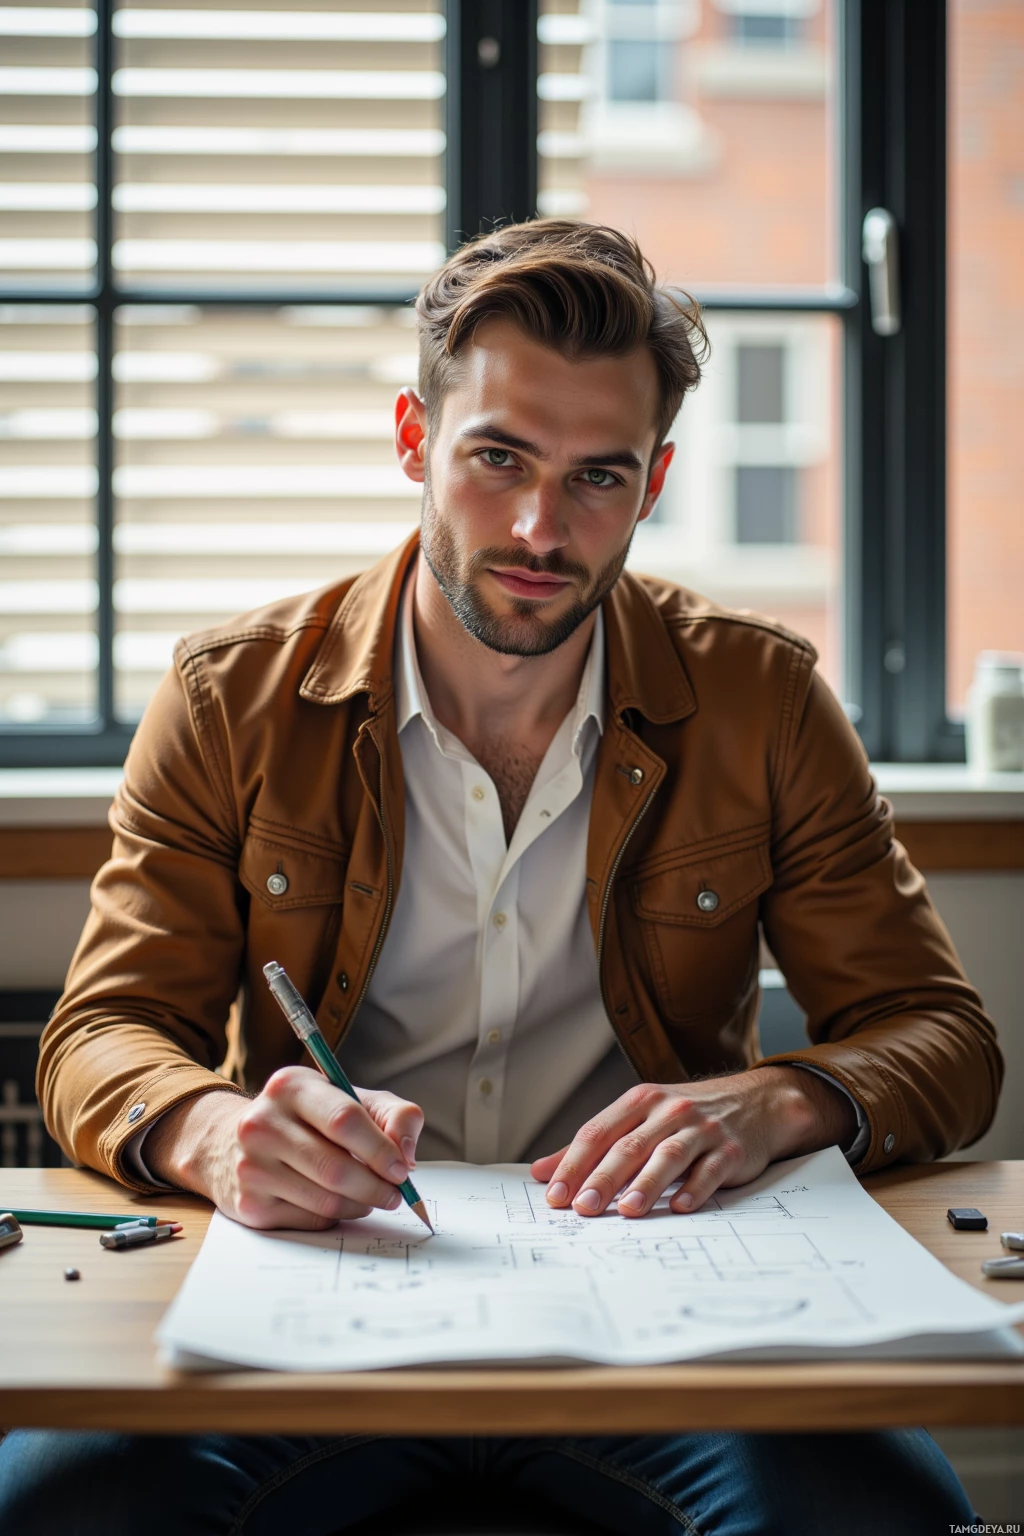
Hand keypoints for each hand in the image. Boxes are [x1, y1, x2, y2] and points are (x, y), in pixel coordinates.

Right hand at [144, 1068, 423, 1230]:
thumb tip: (407, 1154)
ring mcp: (251, 1166)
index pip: (344, 1119)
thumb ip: (393, 1115)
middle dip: (377, 1186)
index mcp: (290, 1086)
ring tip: (371, 1196)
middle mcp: (262, 1123)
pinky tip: (338, 1202)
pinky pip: (311, 1220)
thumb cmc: (308, 1119)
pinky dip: (336, 1217)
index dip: (381, 1149)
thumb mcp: (350, 1099)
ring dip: (361, 1205)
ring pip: (327, 1200)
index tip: (403, 1169)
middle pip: (336, 1168)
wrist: (233, 1142)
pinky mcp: (249, 1204)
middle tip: (396, 1194)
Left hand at [530, 1066, 856, 1217]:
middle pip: (628, 1145)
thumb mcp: (639, 1120)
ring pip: (668, 1156)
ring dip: (646, 1184)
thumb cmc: (687, 1117)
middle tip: (582, 1208)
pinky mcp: (730, 1149)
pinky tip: (681, 1206)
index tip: (554, 1194)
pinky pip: (710, 1170)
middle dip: (602, 1178)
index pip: (598, 1132)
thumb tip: (541, 1172)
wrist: (757, 1103)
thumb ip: (592, 1146)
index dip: (574, 1163)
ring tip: (628, 1210)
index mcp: (639, 1101)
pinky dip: (695, 1188)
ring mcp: (701, 1129)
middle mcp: (668, 1111)